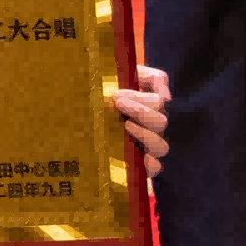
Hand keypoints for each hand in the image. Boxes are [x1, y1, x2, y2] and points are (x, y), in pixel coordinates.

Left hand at [112, 64, 172, 178]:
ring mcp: (144, 148)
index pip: (158, 103)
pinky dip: (150, 165)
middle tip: (118, 104)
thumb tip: (166, 98)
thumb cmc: (102, 94)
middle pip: (160, 122)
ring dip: (146, 135)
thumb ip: (152, 78)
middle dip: (141, 111)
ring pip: (161, 147)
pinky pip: (155, 169)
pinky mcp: (136, 165)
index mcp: (147, 107)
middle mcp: (149, 128)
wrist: (79, 110)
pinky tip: (136, 157)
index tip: (117, 96)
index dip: (142, 99)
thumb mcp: (125, 77)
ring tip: (126, 126)